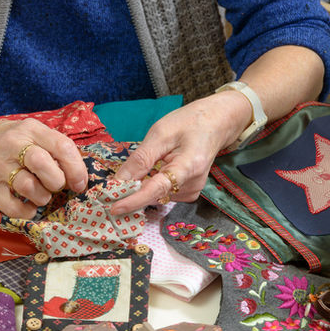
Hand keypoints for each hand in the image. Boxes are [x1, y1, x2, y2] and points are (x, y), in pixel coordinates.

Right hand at [0, 117, 87, 218]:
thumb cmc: (15, 142)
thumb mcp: (35, 134)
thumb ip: (56, 150)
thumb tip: (78, 180)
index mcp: (31, 129)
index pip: (61, 146)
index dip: (76, 169)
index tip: (79, 184)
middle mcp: (12, 144)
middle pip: (41, 164)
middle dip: (56, 182)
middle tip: (55, 186)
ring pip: (28, 187)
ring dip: (42, 197)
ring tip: (41, 195)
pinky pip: (12, 207)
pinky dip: (27, 212)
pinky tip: (29, 207)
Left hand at [109, 91, 252, 214]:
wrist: (217, 122)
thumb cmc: (189, 123)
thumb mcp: (161, 133)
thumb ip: (141, 159)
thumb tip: (118, 182)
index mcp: (189, 165)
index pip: (157, 188)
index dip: (134, 200)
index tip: (114, 208)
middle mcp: (193, 183)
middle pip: (154, 194)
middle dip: (131, 191)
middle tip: (112, 186)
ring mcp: (192, 190)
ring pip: (155, 195)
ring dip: (142, 186)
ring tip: (149, 162)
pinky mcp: (189, 193)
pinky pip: (162, 193)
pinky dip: (152, 185)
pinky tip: (157, 169)